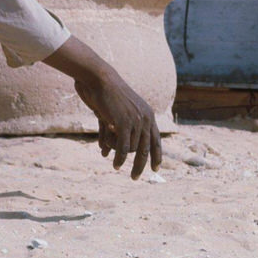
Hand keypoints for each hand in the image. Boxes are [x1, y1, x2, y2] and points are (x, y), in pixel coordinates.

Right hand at [43, 36, 161, 178]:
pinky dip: (120, 158)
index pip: (156, 139)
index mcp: (148, 114)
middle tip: (134, 178)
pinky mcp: (125, 123)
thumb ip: (112, 133)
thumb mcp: (114, 114)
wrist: (100, 80)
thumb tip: (104, 153)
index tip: (156, 169)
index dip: (157, 155)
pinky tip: (115, 164)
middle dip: (141, 166)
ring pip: (130, 149)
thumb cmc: (105, 95)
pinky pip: (124, 148)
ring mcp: (137, 120)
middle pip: (146, 149)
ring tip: (106, 137)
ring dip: (117, 149)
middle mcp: (146, 117)